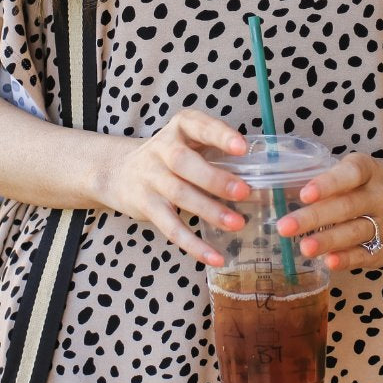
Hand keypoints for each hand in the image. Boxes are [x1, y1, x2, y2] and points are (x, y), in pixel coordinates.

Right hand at [101, 108, 250, 266]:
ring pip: (180, 194)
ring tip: (237, 223)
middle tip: (244, 191)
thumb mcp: (188, 141)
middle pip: (184, 163)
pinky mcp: (146, 205)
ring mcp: (151, 177)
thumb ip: (217, 149)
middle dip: (215, 178)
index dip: (220, 135)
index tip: (242, 147)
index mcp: (180, 128)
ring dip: (210, 210)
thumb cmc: (169, 156)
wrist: (119, 172)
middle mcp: (161, 149)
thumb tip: (264, 171)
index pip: (199, 125)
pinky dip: (194, 244)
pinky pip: (170, 227)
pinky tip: (215, 256)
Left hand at [275, 149, 382, 272]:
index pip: (351, 174)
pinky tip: (328, 262)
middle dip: (313, 218)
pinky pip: (366, 255)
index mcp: (370, 171)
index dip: (328, 184)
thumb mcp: (361, 167)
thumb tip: (284, 191)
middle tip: (284, 226)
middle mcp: (381, 196)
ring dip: (327, 241)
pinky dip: (348, 260)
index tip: (304, 193)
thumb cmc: (377, 178)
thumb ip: (330, 179)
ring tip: (303, 248)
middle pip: (346, 207)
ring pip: (355, 233)